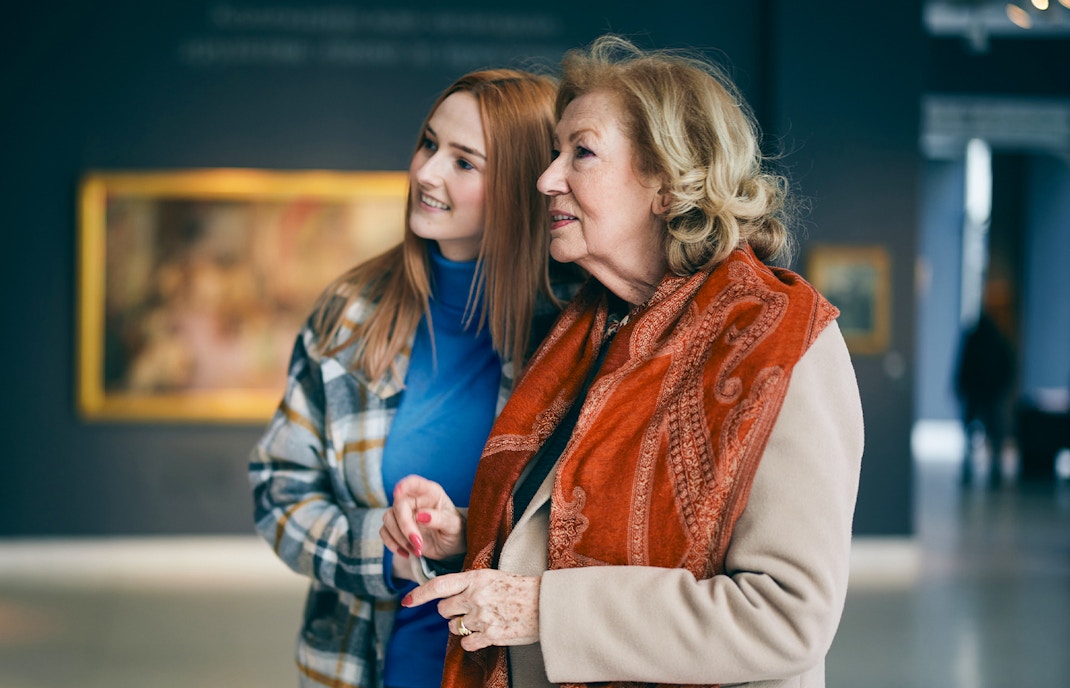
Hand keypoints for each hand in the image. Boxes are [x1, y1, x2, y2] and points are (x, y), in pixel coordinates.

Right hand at [380, 475, 466, 560]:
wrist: (451, 547)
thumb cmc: (455, 531)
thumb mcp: (454, 526)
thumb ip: (439, 519)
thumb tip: (421, 516)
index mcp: (430, 493)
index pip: (414, 482)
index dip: (404, 485)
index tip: (398, 493)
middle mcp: (415, 500)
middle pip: (398, 505)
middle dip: (405, 526)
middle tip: (418, 543)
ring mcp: (404, 514)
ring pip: (389, 519)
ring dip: (399, 538)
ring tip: (417, 550)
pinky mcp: (397, 528)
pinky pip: (385, 532)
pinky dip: (393, 544)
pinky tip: (407, 553)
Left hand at [401, 570, 539, 650]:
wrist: (546, 604)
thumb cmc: (521, 588)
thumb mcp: (493, 576)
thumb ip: (470, 583)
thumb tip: (449, 594)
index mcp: (476, 577)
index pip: (439, 585)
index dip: (419, 594)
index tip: (407, 601)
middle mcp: (475, 596)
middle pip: (443, 609)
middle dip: (450, 612)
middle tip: (467, 610)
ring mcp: (482, 617)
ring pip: (454, 627)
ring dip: (462, 626)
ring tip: (483, 619)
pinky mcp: (490, 635)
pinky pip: (466, 642)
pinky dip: (473, 640)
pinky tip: (486, 632)